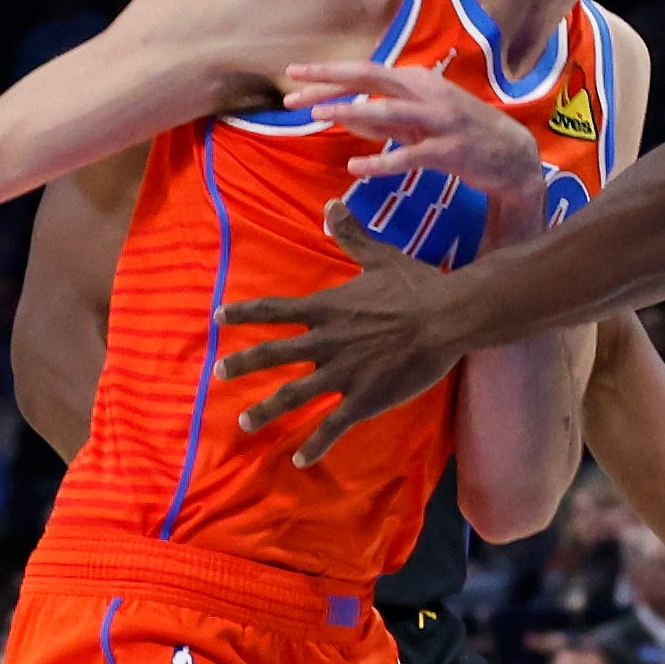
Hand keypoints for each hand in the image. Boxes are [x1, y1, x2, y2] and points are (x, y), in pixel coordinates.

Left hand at [219, 208, 479, 465]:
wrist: (447, 318)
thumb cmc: (416, 286)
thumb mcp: (380, 257)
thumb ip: (351, 235)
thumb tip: (332, 203)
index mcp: (327, 308)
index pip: (275, 309)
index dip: (244, 313)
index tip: (217, 317)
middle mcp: (326, 341)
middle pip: (274, 353)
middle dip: (243, 364)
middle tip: (218, 374)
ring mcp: (343, 373)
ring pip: (294, 394)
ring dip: (267, 410)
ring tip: (245, 423)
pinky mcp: (364, 399)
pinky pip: (333, 425)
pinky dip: (316, 444)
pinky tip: (300, 460)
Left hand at [280, 59, 544, 200]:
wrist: (512, 156)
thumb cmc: (461, 134)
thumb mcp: (419, 120)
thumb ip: (384, 118)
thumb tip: (345, 116)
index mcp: (416, 80)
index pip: (364, 70)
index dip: (328, 72)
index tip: (293, 75)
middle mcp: (427, 92)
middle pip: (371, 78)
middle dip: (329, 83)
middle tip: (293, 94)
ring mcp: (440, 120)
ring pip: (389, 110)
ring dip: (352, 111)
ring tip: (319, 116)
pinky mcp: (450, 150)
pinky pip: (410, 155)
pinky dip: (383, 161)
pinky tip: (357, 167)